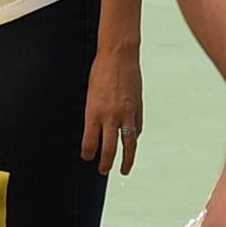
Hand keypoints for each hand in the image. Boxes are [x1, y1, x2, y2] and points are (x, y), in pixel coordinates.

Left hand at [83, 47, 145, 176]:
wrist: (119, 55)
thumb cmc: (100, 72)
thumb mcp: (90, 94)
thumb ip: (94, 114)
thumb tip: (96, 131)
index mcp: (93, 113)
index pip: (89, 144)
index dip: (88, 154)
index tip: (87, 158)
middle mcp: (110, 117)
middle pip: (108, 150)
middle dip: (105, 164)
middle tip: (103, 171)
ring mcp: (126, 114)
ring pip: (127, 145)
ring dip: (125, 161)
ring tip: (123, 170)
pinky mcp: (137, 109)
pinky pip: (136, 129)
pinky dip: (133, 137)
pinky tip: (131, 143)